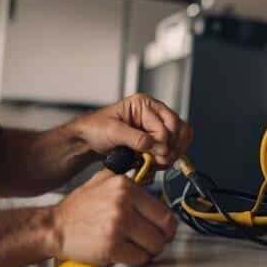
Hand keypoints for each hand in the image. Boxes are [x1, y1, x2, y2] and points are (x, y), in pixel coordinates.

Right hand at [50, 170, 177, 265]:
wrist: (54, 227)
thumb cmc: (77, 209)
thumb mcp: (101, 181)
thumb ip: (126, 181)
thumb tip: (151, 188)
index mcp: (125, 186)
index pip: (164, 211)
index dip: (166, 226)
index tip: (163, 231)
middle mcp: (123, 203)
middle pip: (164, 229)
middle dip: (160, 240)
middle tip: (151, 242)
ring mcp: (118, 225)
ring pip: (154, 246)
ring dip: (148, 251)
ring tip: (135, 248)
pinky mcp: (111, 247)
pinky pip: (139, 258)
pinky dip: (135, 260)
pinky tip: (124, 254)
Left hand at [72, 93, 193, 167]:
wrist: (87, 141)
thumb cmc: (95, 129)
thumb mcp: (113, 131)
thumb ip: (135, 138)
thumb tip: (155, 145)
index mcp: (143, 104)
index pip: (166, 122)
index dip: (164, 141)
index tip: (158, 155)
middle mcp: (153, 113)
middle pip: (179, 128)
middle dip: (172, 147)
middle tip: (161, 160)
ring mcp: (155, 126)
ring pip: (180, 137)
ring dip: (173, 152)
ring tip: (160, 162)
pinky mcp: (155, 139)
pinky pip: (173, 146)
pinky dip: (170, 156)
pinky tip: (158, 162)